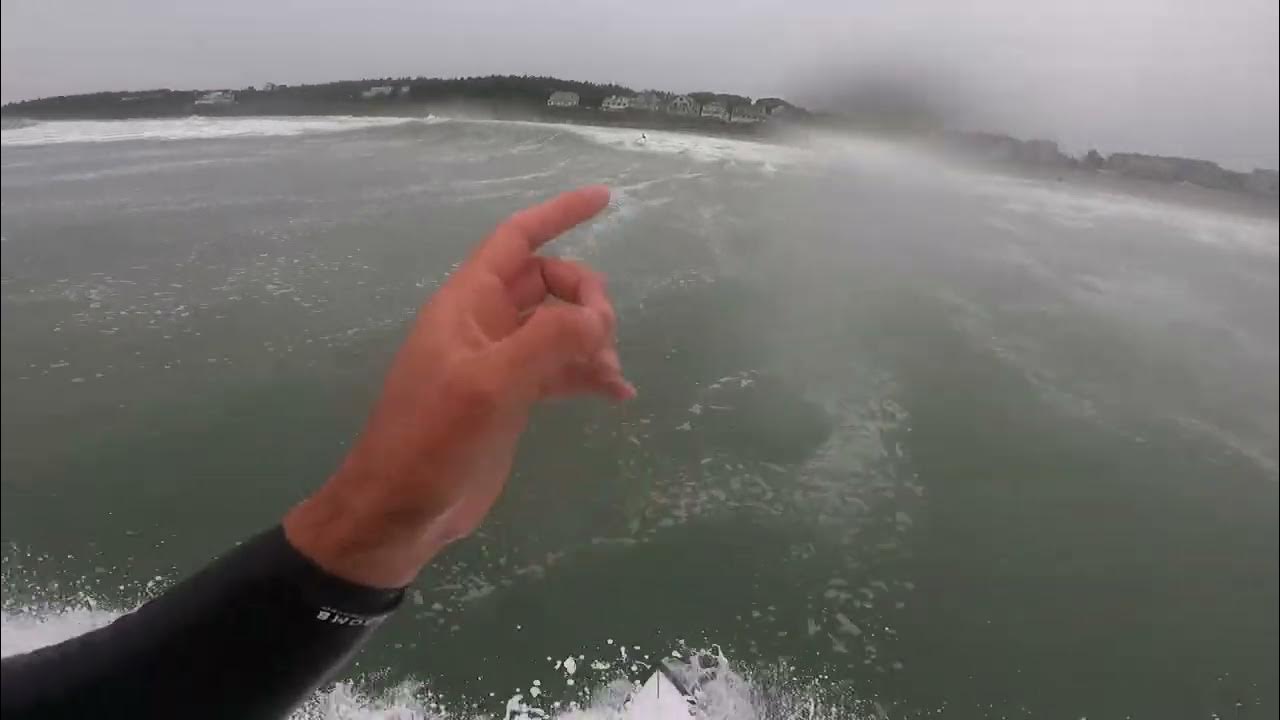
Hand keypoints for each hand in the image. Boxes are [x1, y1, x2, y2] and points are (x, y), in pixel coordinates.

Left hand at [284, 186, 632, 587]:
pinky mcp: (511, 400)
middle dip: (585, 297)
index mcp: (467, 304)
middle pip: (548, 283)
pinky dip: (588, 375)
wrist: (400, 512)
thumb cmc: (430, 441)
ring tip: (612, 376)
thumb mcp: (489, 386)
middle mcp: (483, 324)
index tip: (605, 199)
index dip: (559, 214)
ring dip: (592, 341)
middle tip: (603, 336)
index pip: (517, 240)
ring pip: (558, 327)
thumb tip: (598, 320)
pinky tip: (617, 396)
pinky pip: (559, 370)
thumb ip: (546, 342)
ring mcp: (499, 363)